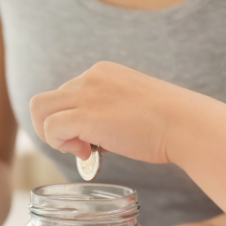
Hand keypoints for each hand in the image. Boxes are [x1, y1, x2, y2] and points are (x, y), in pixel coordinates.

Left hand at [29, 61, 199, 163]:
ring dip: (51, 134)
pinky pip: (51, 128)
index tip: (93, 139)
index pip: (67, 94)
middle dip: (57, 127)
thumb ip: (108, 115)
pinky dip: (60, 144)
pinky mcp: (86, 115)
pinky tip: (86, 153)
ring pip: (39, 109)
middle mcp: (90, 77)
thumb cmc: (169, 123)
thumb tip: (90, 140)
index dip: (73, 120)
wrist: (185, 124)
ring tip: (79, 150)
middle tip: (80, 147)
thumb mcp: (134, 108)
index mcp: (102, 72)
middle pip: (47, 100)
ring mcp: (87, 94)